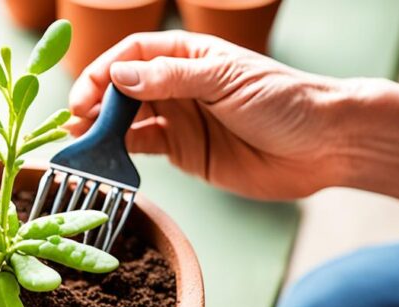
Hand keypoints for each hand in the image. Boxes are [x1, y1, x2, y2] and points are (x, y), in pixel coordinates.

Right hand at [67, 31, 350, 199]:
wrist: (324, 146)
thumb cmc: (285, 101)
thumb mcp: (226, 81)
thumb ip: (171, 78)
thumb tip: (119, 75)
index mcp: (190, 55)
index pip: (134, 54)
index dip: (105, 71)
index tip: (85, 95)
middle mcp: (180, 84)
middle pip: (124, 88)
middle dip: (96, 104)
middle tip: (74, 124)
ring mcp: (181, 118)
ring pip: (129, 121)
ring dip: (102, 131)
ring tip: (81, 144)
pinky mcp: (185, 152)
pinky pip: (143, 149)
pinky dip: (121, 154)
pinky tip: (105, 160)